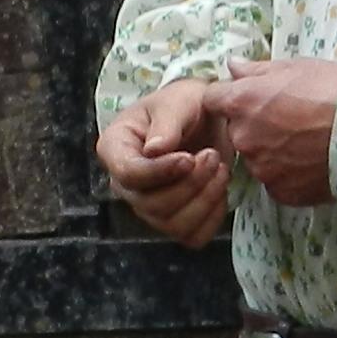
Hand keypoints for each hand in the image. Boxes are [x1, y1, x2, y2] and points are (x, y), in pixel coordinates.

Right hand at [99, 76, 232, 247]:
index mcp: (115, 149)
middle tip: (213, 156)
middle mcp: (125, 183)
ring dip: (204, 200)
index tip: (189, 157)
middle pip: (151, 205)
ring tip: (221, 168)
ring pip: (172, 225)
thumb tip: (154, 151)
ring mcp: (148, 206)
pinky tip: (220, 188)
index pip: (128, 174)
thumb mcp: (177, 101)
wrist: (206, 117)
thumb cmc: (184, 104)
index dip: (160, 172)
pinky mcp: (173, 221)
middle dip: (189, 184)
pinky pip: (192, 236)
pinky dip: (212, 216)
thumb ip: (167, 123)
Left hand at [208, 58, 336, 209]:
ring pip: (258, 159)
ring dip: (272, 152)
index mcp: (241, 103)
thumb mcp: (294, 67)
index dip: (230, 97)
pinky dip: (289, 175)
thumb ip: (255, 70)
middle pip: (237, 132)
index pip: (213, 99)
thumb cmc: (333, 89)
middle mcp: (244, 138)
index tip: (249, 98)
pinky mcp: (282, 193)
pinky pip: (277, 182)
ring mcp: (262, 170)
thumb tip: (232, 66)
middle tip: (289, 120)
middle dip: (254, 126)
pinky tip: (312, 163)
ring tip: (306, 143)